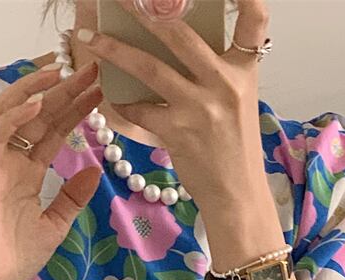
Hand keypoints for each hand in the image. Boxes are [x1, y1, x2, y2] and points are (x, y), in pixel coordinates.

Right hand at [0, 60, 104, 279]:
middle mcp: (12, 161)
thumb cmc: (15, 257)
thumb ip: (72, 197)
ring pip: (12, 112)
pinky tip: (39, 101)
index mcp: (28, 172)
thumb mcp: (55, 225)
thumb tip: (93, 170)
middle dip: (63, 90)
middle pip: (37, 115)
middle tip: (91, 69)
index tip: (100, 91)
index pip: (53, 130)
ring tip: (62, 71)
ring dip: (36, 89)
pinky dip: (16, 114)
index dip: (75, 109)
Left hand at [80, 0, 269, 208]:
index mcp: (243, 70)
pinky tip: (108, 95)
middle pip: (180, 32)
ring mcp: (200, 108)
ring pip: (148, 67)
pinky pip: (139, 109)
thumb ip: (216, 68)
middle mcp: (224, 83)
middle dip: (144, 9)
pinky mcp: (177, 132)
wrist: (237, 195)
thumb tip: (174, 36)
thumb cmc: (235, 146)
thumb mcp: (239, 99)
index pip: (256, 20)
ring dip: (114, 50)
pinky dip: (122, 102)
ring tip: (89, 38)